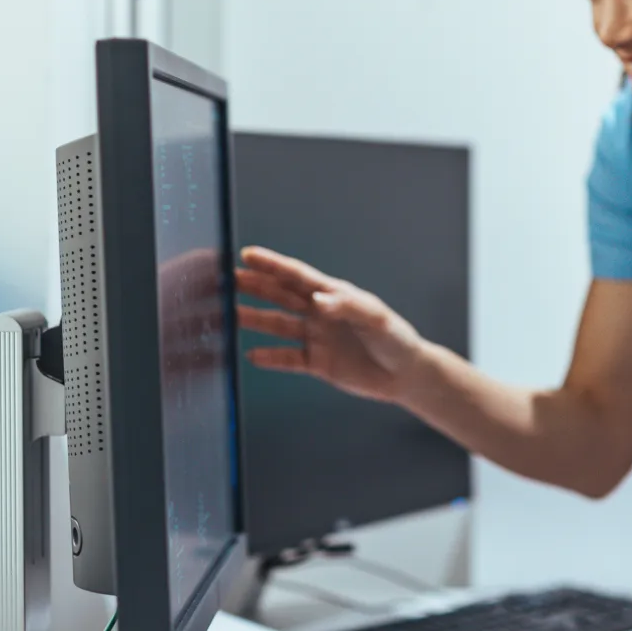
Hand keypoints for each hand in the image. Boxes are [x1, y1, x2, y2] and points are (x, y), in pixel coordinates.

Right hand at [236, 246, 426, 402]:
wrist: (405, 375)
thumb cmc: (396, 339)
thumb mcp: (376, 319)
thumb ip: (347, 307)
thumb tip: (318, 300)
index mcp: (333, 295)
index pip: (297, 276)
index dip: (272, 265)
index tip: (247, 255)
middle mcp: (320, 312)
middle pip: (280, 296)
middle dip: (253, 287)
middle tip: (225, 280)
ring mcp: (316, 336)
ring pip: (278, 325)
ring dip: (253, 319)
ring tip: (226, 316)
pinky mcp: (317, 362)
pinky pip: (288, 358)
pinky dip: (270, 357)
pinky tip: (250, 355)